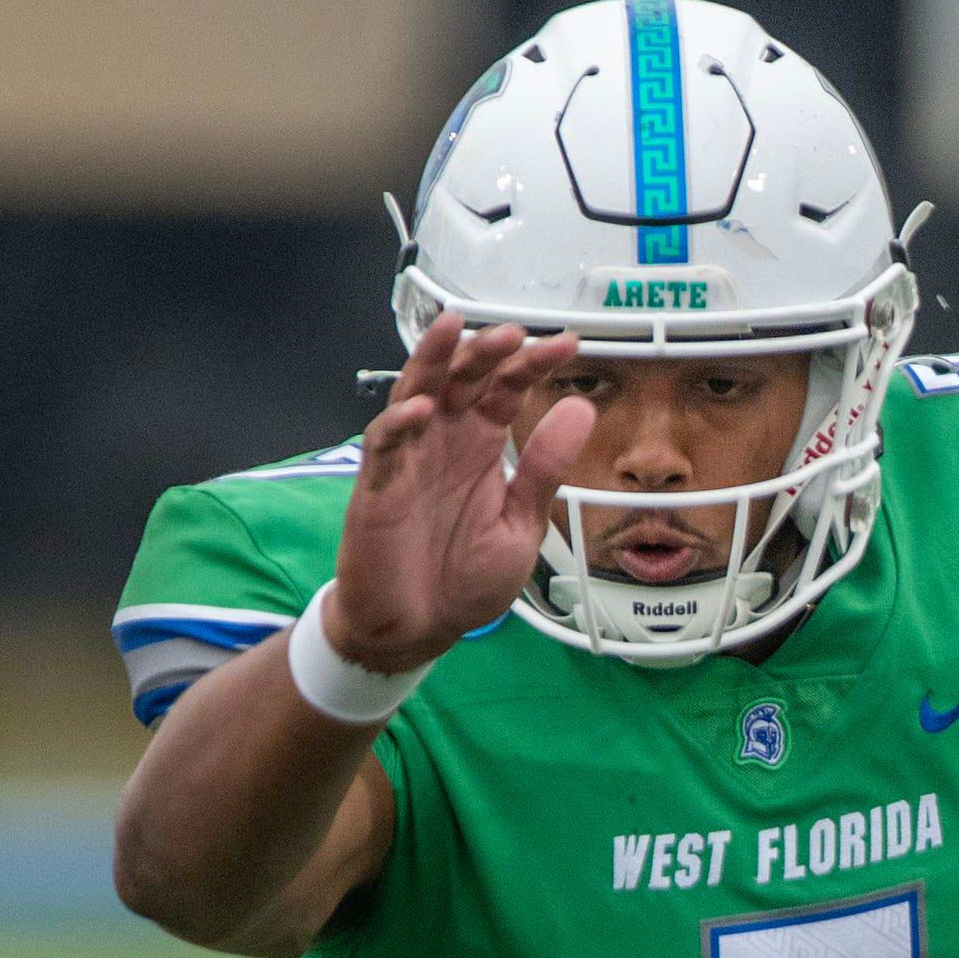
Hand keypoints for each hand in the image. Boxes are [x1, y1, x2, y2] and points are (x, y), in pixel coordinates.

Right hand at [330, 311, 593, 668]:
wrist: (420, 626)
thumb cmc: (464, 576)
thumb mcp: (521, 523)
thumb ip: (545, 468)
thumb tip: (580, 409)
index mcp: (481, 449)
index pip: (505, 392)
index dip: (532, 366)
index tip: (569, 345)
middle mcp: (445, 444)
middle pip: (462, 381)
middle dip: (486, 353)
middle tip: (516, 333)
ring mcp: (409, 461)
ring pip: (416, 395)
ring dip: (435, 363)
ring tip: (455, 330)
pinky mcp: (378, 488)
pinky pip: (385, 446)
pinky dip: (400, 423)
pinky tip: (423, 407)